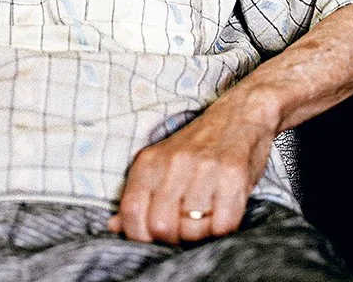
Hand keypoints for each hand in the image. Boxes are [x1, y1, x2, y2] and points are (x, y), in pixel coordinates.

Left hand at [107, 95, 273, 243]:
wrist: (238, 115)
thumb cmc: (197, 148)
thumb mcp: (160, 164)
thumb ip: (138, 195)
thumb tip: (113, 226)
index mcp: (150, 161)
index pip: (131, 212)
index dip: (140, 236)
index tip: (155, 236)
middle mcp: (174, 162)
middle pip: (161, 226)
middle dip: (174, 238)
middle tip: (186, 225)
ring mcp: (204, 168)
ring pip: (193, 230)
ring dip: (201, 234)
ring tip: (207, 214)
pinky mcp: (233, 174)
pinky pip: (223, 226)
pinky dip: (223, 228)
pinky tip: (223, 210)